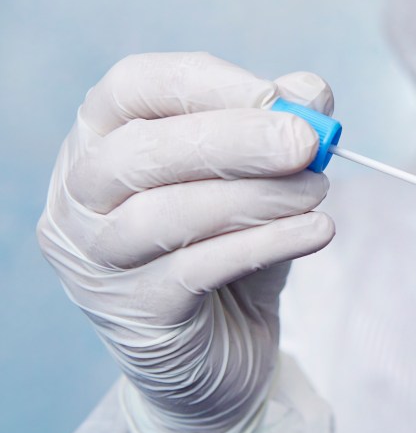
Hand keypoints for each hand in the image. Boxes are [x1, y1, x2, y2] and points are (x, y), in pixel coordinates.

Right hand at [37, 52, 335, 432]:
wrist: (224, 349)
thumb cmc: (231, 244)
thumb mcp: (261, 179)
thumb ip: (281, 130)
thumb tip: (310, 92)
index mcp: (101, 140)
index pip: (131, 88)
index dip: (204, 84)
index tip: (276, 95)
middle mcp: (80, 197)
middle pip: (139, 151)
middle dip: (233, 140)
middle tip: (307, 142)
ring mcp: (97, 261)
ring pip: (164, 214)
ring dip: (255, 196)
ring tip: (317, 191)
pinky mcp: (134, 315)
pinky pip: (196, 270)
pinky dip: (264, 244)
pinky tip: (316, 231)